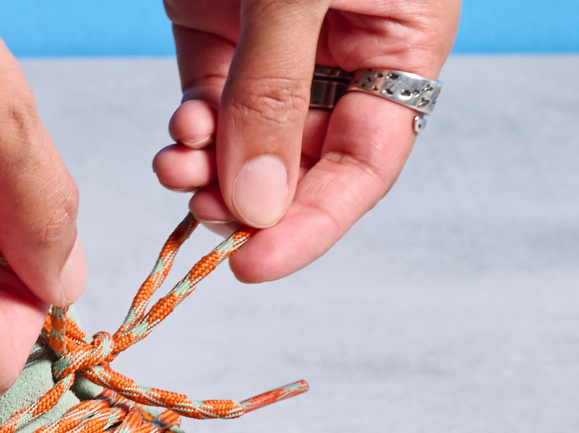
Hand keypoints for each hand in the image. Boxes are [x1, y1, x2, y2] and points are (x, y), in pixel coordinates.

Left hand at [152, 0, 458, 281]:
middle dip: (251, 199)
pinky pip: (207, 96)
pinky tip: (181, 133)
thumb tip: (257, 204)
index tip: (256, 263)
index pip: (365, 162)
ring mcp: (279, 41)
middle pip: (301, 163)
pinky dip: (190, 128)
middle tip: (207, 210)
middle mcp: (343, 53)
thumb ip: (275, 90)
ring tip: (179, 169)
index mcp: (399, 43)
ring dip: (211, 170)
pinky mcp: (218, 24)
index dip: (314, 222)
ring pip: (247, 138)